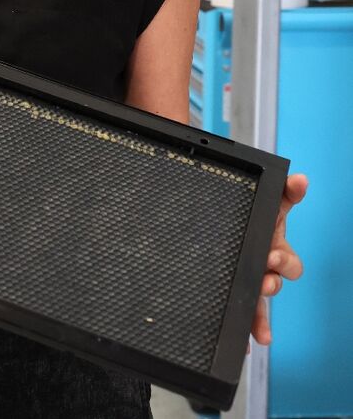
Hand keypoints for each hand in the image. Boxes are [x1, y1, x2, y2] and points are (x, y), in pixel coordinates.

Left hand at [250, 173, 307, 345]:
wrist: (219, 222)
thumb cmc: (246, 215)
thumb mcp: (261, 200)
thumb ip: (281, 191)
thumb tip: (300, 179)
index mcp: (273, 245)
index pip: (287, 259)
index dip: (283, 260)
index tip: (272, 258)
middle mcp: (266, 266)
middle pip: (275, 283)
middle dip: (272, 280)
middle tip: (260, 273)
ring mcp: (253, 280)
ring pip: (262, 301)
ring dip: (261, 312)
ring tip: (258, 322)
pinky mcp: (239, 293)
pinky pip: (245, 315)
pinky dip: (248, 329)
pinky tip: (245, 341)